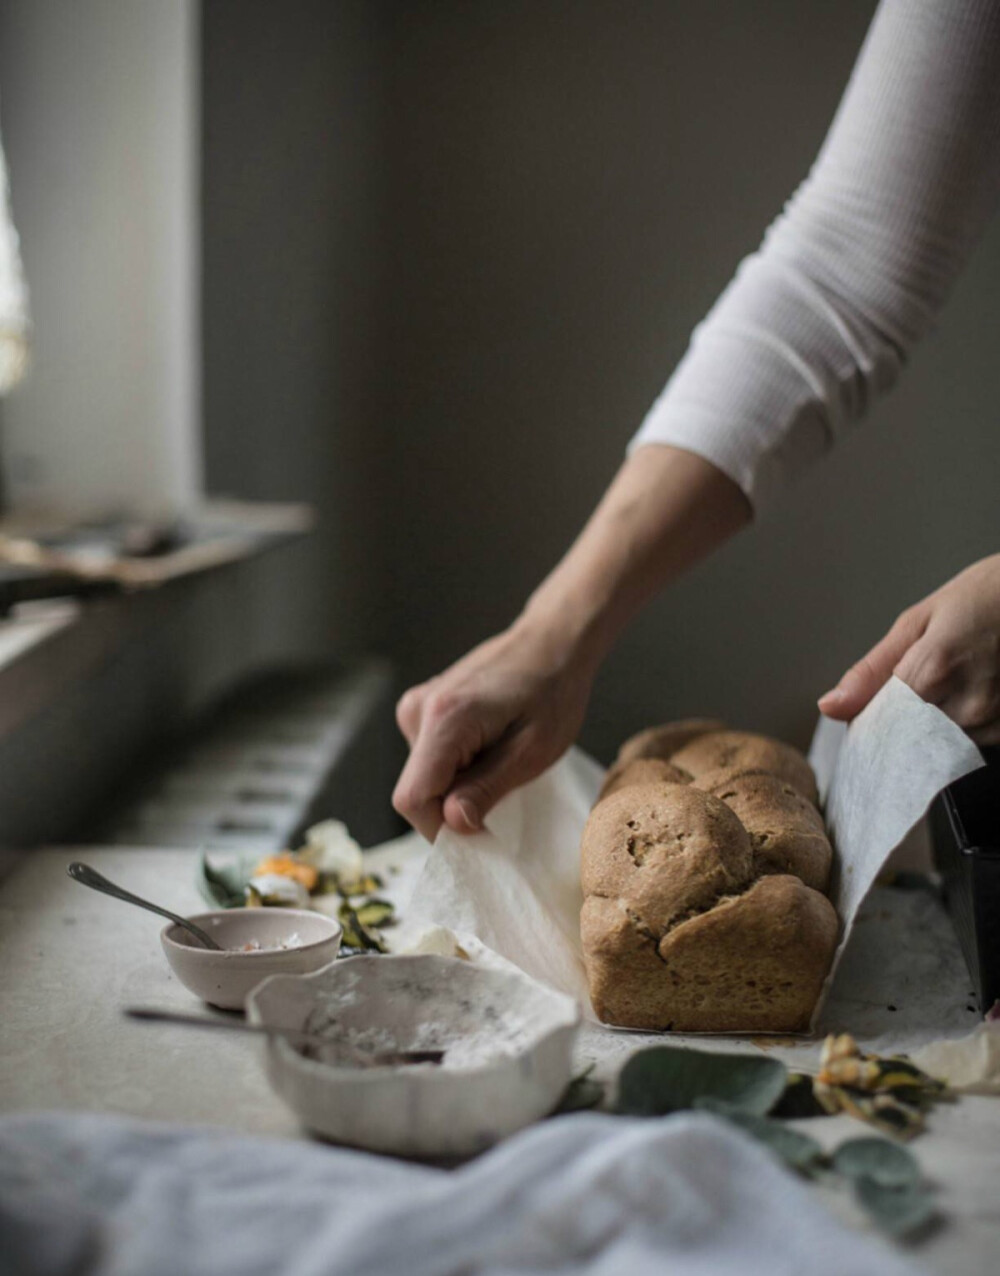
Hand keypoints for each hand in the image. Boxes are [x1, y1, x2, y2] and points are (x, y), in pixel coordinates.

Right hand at [392, 619, 598, 840]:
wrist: (552, 643)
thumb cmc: (552, 693)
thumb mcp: (532, 752)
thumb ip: (486, 789)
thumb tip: (452, 825)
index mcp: (443, 720)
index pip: (412, 799)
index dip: (442, 828)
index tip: (481, 831)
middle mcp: (418, 711)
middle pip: (417, 790)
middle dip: (454, 805)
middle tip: (504, 789)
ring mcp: (416, 707)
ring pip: (423, 777)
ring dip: (458, 784)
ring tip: (501, 757)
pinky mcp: (422, 708)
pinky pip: (429, 758)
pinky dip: (456, 766)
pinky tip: (489, 745)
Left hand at [818, 554, 999, 742]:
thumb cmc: (986, 597)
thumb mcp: (919, 621)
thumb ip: (871, 671)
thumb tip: (830, 707)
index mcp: (934, 671)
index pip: (878, 728)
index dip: (868, 723)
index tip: (868, 713)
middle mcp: (967, 707)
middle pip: (906, 741)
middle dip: (898, 725)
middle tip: (920, 685)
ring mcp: (994, 724)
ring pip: (936, 747)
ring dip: (930, 726)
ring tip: (953, 680)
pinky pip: (968, 744)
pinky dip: (958, 726)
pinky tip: (971, 691)